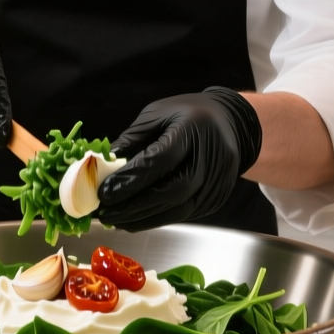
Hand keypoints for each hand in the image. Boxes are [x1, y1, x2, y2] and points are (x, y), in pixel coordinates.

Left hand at [95, 87, 262, 229]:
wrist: (230, 123)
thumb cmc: (188, 114)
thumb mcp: (157, 114)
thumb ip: (132, 139)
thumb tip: (103, 166)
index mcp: (193, 129)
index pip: (160, 160)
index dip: (131, 179)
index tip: (104, 192)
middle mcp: (211, 158)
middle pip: (172, 191)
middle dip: (134, 205)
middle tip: (106, 212)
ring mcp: (217, 181)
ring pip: (178, 209)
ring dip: (143, 218)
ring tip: (116, 219)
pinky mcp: (216, 198)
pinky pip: (184, 214)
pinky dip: (157, 218)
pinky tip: (136, 219)